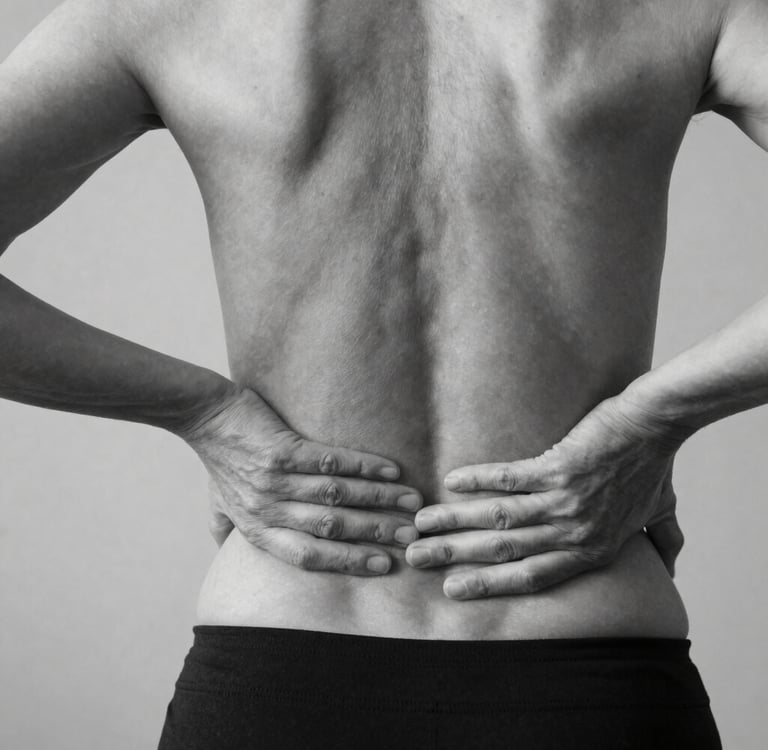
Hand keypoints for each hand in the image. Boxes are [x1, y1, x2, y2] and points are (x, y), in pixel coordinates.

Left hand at [179, 386, 421, 574]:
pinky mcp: (282, 451)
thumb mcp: (219, 506)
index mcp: (258, 531)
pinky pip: (331, 462)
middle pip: (332, 528)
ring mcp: (276, 481)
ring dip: (379, 499)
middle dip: (376, 533)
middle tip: (410, 535)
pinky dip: (364, 466)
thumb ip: (228, 532)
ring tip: (410, 501)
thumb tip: (228, 554)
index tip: (384, 565)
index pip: (310, 556)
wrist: (205, 416)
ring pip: (337, 495)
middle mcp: (268, 511)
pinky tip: (390, 470)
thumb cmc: (218, 462)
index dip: (350, 562)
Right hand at [404, 392, 687, 598]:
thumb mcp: (660, 514)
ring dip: (455, 522)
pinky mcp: (557, 468)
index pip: (532, 577)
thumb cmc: (653, 468)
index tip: (453, 588)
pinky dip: (478, 481)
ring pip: (499, 519)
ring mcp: (564, 502)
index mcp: (592, 550)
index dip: (489, 585)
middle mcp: (574, 532)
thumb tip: (670, 569)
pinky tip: (452, 482)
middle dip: (455, 557)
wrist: (654, 425)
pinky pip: (508, 479)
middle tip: (416, 557)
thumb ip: (662, 543)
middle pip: (505, 552)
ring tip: (421, 523)